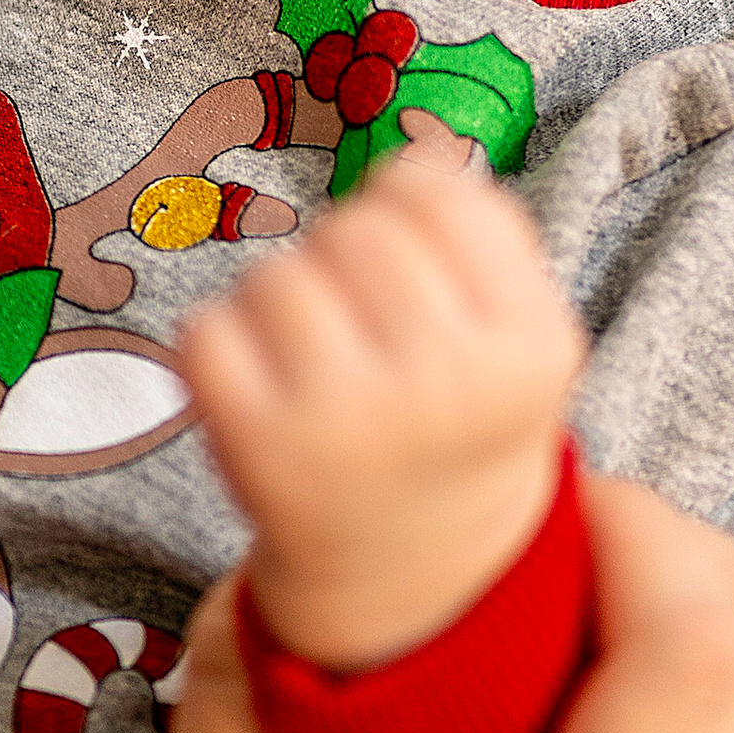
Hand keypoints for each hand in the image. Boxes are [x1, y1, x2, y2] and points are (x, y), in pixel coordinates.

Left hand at [181, 145, 582, 667]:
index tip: (417, 270)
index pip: (436, 195)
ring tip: (313, 358)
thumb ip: (477, 227)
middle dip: (342, 256)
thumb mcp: (516, 328)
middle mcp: (446, 383)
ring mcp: (348, 419)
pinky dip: (220, 347)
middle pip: (352, 230)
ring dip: (279, 299)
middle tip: (358, 322)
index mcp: (528, 346)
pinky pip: (205, 329)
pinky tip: (264, 389)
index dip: (409, 213)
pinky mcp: (258, 451)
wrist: (415, 575)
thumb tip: (409, 157)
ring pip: (275, 273)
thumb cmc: (459, 415)